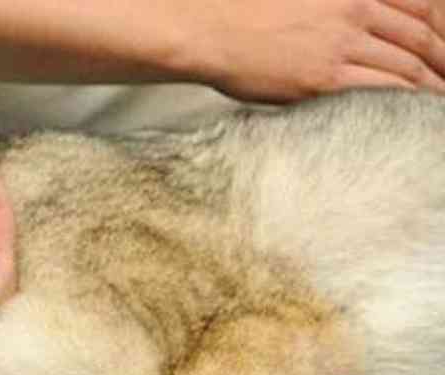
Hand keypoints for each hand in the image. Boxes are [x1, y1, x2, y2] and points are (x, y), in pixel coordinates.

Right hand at [191, 0, 444, 101]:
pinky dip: (407, 100)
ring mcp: (341, 44)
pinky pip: (381, 90)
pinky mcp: (324, 78)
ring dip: (432, 84)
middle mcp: (354, 11)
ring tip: (442, 98)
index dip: (440, 27)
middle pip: (420, 35)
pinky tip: (417, 110)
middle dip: (444, 58)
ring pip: (408, 64)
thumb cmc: (243, 14)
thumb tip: (349, 28)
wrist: (208, 31)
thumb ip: (332, 7)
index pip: (418, 5)